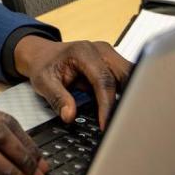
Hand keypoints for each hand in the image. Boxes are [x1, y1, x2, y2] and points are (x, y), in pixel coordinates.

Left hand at [13, 36, 132, 128]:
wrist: (44, 54)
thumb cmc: (44, 65)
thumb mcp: (43, 82)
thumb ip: (57, 98)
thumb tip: (70, 116)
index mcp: (84, 52)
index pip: (103, 80)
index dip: (107, 105)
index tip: (106, 124)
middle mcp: (101, 50)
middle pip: (125, 74)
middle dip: (128, 99)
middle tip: (123, 124)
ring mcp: (109, 55)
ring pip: (130, 75)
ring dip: (130, 95)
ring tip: (124, 119)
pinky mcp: (113, 62)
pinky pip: (125, 78)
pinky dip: (126, 93)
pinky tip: (122, 109)